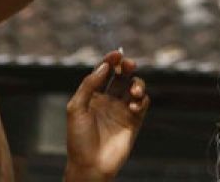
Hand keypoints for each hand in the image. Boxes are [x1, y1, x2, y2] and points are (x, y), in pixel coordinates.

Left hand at [65, 50, 149, 180]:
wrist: (89, 166)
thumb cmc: (78, 139)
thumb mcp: (76, 108)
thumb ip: (89, 85)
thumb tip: (104, 66)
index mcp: (93, 95)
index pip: (104, 71)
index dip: (110, 60)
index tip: (116, 53)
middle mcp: (108, 100)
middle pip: (121, 76)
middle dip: (127, 67)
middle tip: (129, 65)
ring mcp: (122, 110)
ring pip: (134, 87)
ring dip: (137, 83)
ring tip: (133, 92)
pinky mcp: (134, 122)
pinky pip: (143, 104)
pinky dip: (142, 100)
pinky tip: (134, 105)